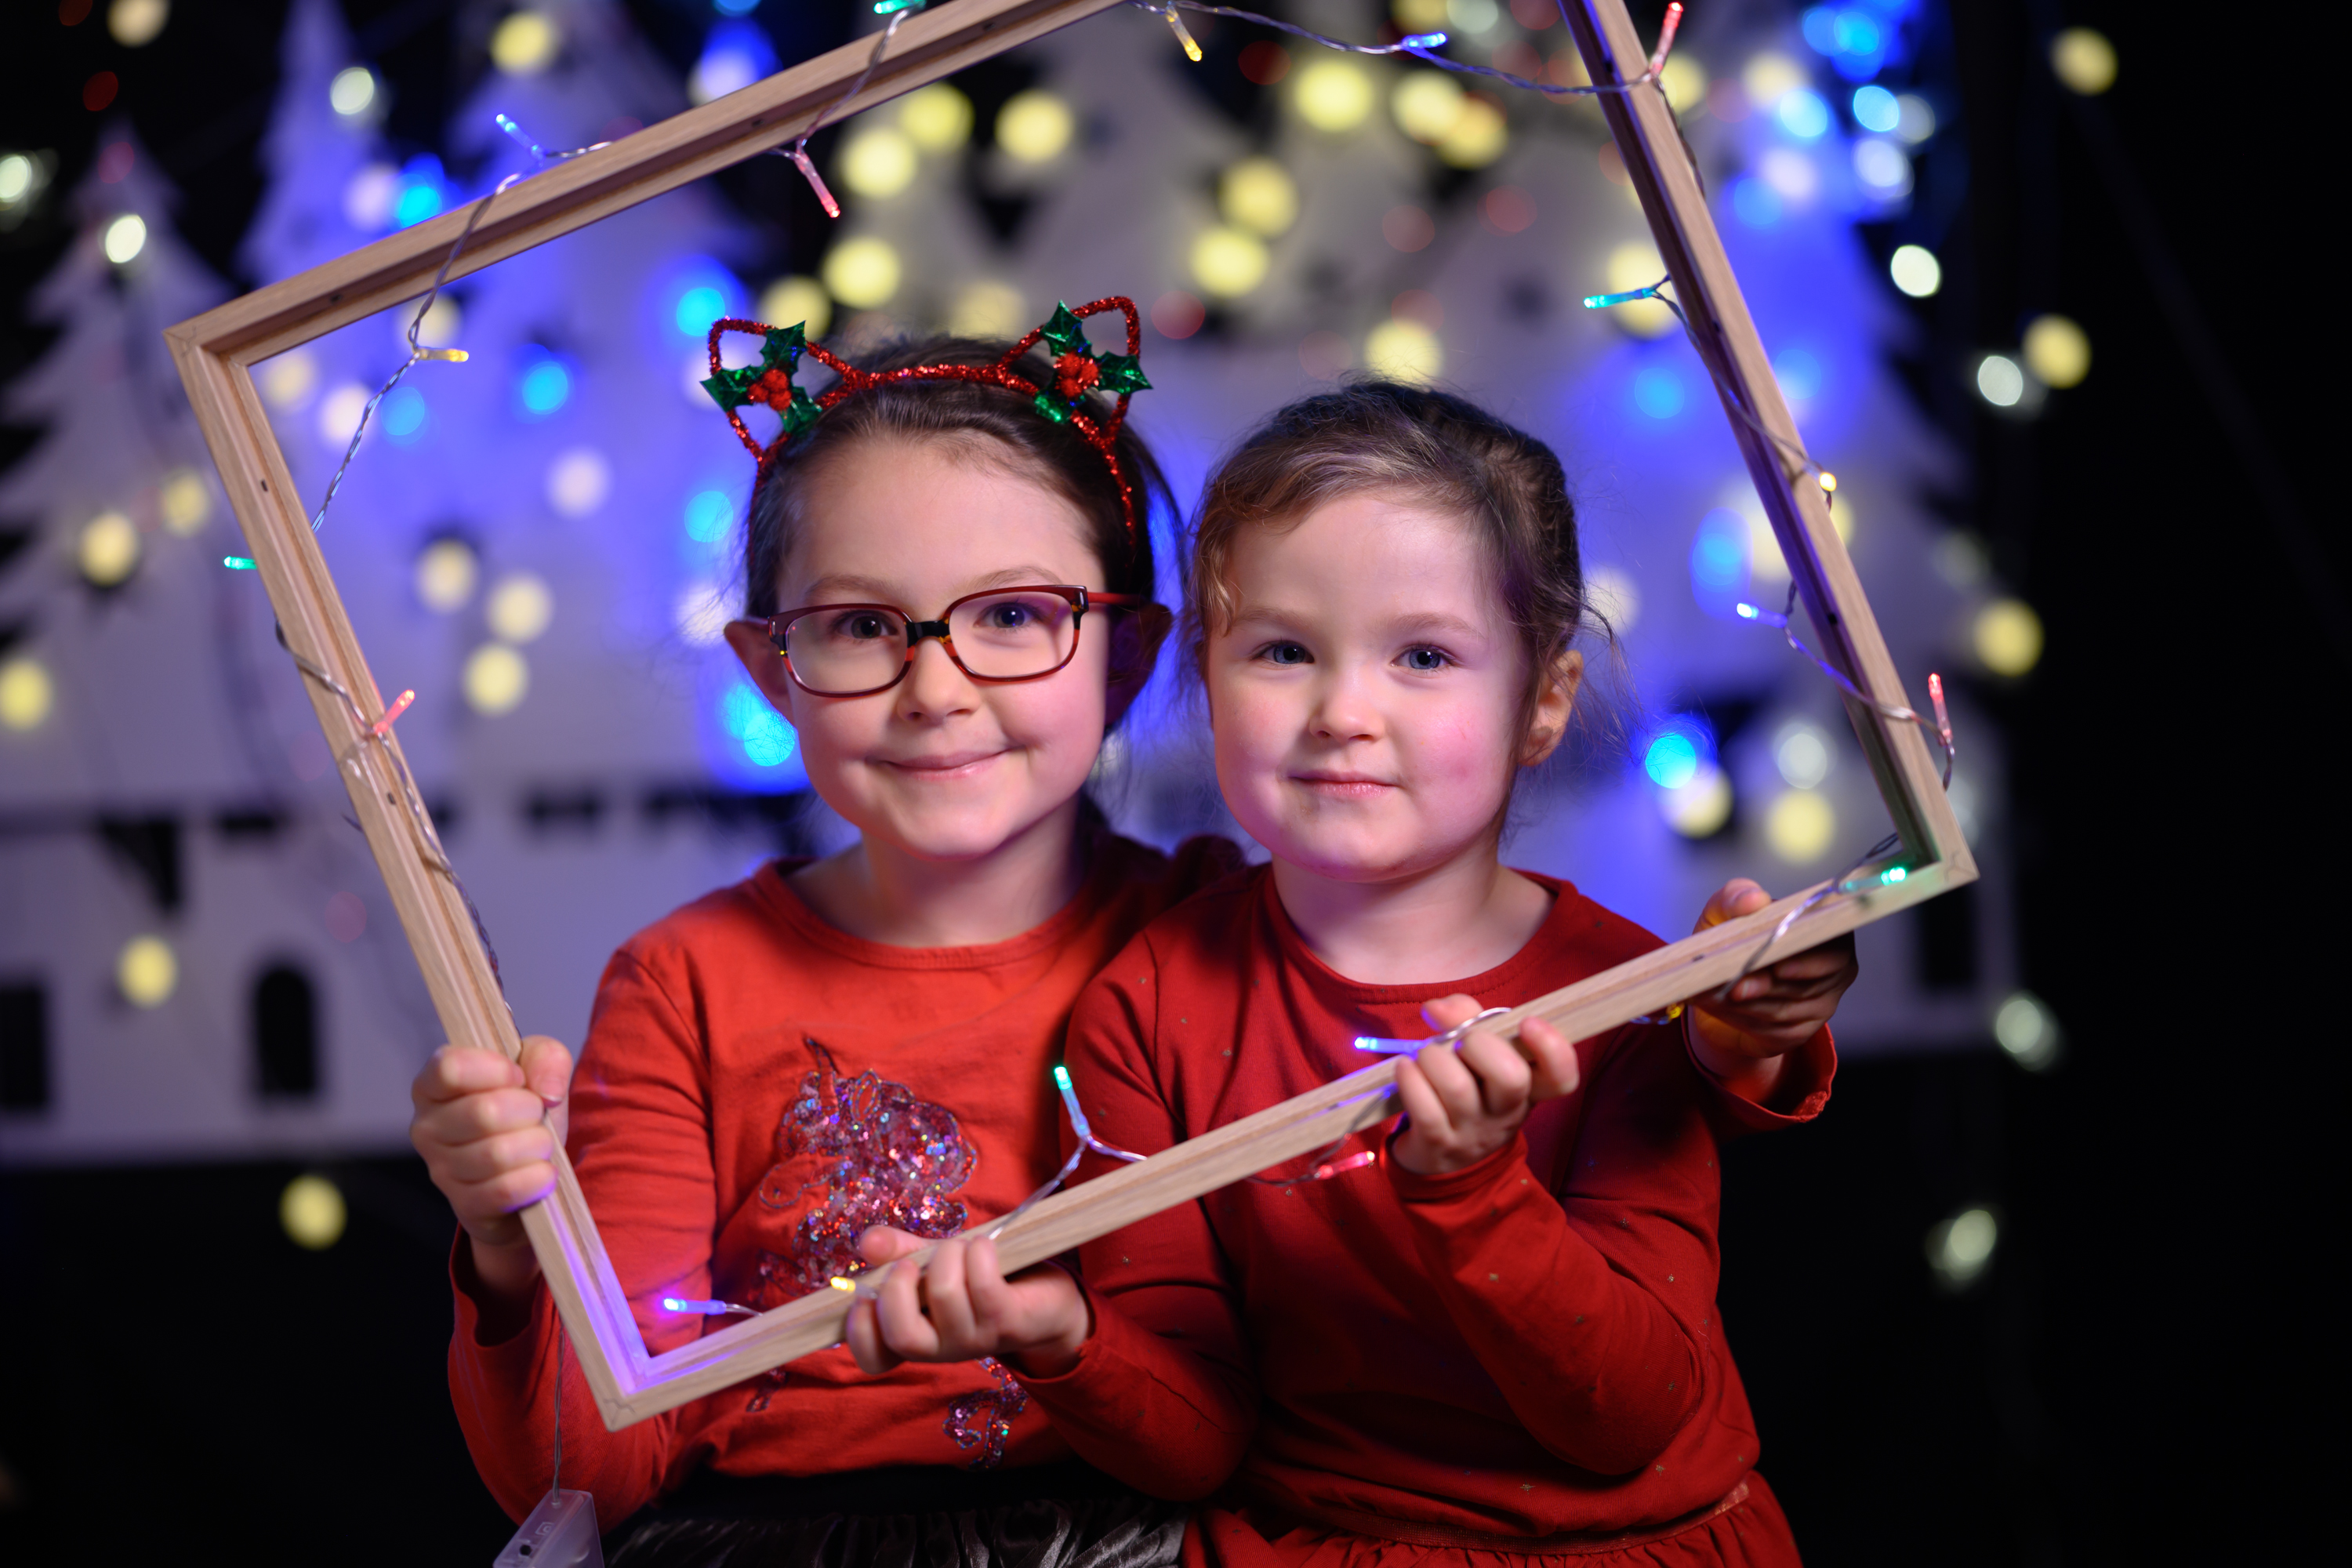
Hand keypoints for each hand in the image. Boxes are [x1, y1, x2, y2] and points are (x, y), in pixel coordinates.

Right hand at [409, 1035, 572, 1299]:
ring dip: (536, 1145)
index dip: (496, 1070)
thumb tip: (546, 1091)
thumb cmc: (522, 1115)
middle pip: (484, 1112)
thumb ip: (545, 1058)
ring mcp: (441, 1170)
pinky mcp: (464, 1205)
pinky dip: (536, 1179)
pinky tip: (543, 1173)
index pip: (449, 1068)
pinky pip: (505, 1189)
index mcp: (432, 1087)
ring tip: (539, 1144)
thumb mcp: (537, 1071)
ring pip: (498, 1153)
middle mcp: (426, 1127)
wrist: (528, 1174)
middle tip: (536, 1115)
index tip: (518, 1078)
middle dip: (529, 1110)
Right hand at [842, 1226, 1089, 1378]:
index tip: (865, 1297)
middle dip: (898, 1288)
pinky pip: (983, 1286)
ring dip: (948, 1256)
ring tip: (960, 1247)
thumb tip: (866, 1242)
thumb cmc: (981, 1280)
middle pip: (903, 1336)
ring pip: (945, 1297)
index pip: (874, 1360)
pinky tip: (984, 1245)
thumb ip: (898, 1254)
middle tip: (911, 1263)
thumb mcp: (933, 1263)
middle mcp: (942, 1347)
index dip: (860, 1332)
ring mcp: (976, 1339)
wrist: (1047, 1299)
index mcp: (917, 1336)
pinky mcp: (1008, 1322)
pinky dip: (978, 1254)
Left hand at [1390, 994, 1579, 1176]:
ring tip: (1424, 1055)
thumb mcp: (1476, 1052)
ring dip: (1433, 1058)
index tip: (1527, 1023)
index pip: (1561, 1077)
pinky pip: (1426, 1111)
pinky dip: (1411, 1080)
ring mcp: (1474, 1133)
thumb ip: (1466, 1017)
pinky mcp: (1438, 1145)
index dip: (1553, 1047)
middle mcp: (1507, 1113)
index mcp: (1528, 1087)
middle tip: (1460, 1041)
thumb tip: (1439, 1008)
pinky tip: (1405, 1069)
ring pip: (1458, 1089)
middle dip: (1479, 1044)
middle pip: (1511, 1078)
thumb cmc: (1464, 1085)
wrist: (1437, 1150)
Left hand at [1685, 879, 1856, 1093]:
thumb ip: (1735, 897)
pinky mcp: (1800, 1031)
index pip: (1833, 948)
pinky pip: (1774, 1030)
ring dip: (1746, 1004)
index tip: (1779, 967)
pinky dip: (1741, 1019)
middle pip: (1808, 984)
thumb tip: (1753, 899)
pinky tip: (1720, 1007)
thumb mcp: (1723, 912)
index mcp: (1825, 932)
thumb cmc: (1730, 941)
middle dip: (1766, 986)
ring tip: (1713, 994)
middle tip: (1734, 986)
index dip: (1808, 960)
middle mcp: (1834, 969)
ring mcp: (1821, 1004)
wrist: (1716, 986)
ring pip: (1786, 1009)